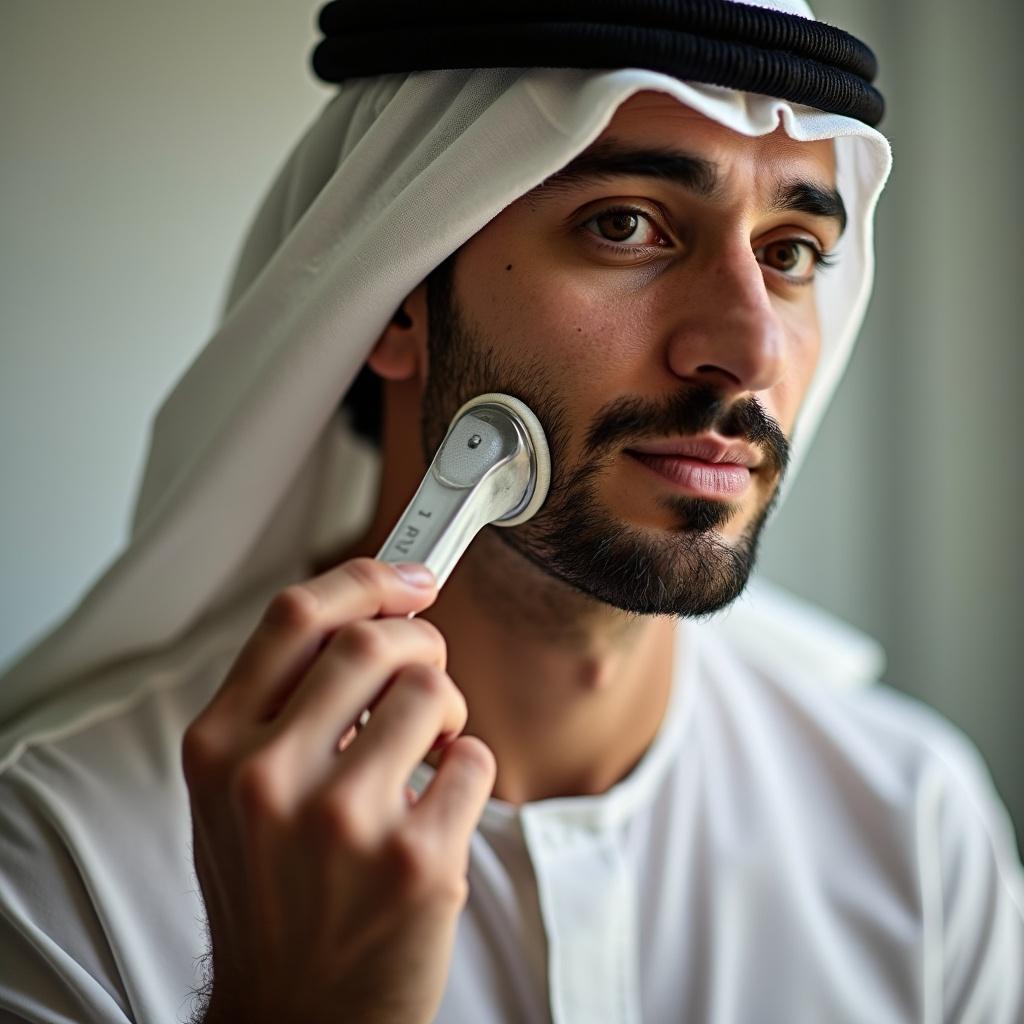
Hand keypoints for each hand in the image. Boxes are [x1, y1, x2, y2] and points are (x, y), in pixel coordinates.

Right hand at [182, 558, 495, 1023]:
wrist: (291, 1017)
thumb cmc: (271, 895)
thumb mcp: (234, 792)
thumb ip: (282, 704)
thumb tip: (369, 617)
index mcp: (219, 748)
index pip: (296, 616)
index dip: (364, 579)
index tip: (406, 576)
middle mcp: (270, 778)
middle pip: (375, 641)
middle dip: (420, 639)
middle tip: (426, 664)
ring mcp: (344, 822)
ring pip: (433, 692)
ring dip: (447, 709)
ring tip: (431, 746)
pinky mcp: (415, 862)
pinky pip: (474, 760)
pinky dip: (468, 769)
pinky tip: (438, 804)